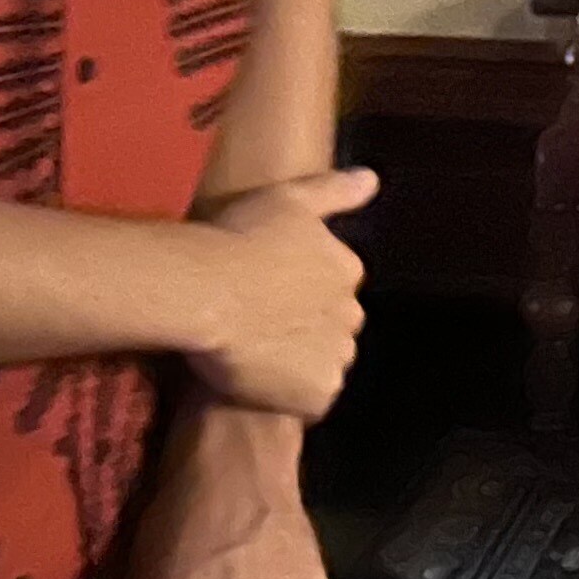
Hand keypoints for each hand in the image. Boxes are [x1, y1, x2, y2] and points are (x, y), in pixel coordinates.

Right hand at [183, 167, 374, 418]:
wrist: (205, 290)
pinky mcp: (318, 393)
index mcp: (346, 269)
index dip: (302, 291)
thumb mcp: (289, 199)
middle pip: (336, 326)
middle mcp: (351, 313)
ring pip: (326, 362)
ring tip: (261, 356)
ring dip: (304, 361)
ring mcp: (337, 356)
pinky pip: (314, 399)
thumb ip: (334, 191)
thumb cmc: (240, 238)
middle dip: (310, 327)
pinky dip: (294, 395)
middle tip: (264, 325)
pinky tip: (264, 384)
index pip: (336, 286)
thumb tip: (373, 179)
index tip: (271, 291)